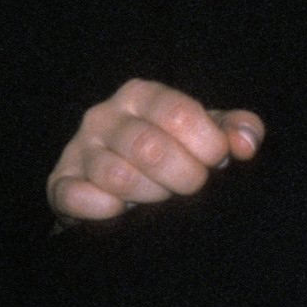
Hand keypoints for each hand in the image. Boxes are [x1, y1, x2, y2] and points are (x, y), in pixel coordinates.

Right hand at [47, 80, 264, 225]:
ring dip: (151, 194)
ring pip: (117, 175)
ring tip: (162, 196)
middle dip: (183, 174)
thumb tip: (247, 144)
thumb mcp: (208, 134)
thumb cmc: (174, 150)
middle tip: (193, 185)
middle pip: (149, 146)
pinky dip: (106, 209)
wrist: (120, 185)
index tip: (217, 161)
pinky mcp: (59, 183)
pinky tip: (124, 211)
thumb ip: (237, 130)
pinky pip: (78, 197)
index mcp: (142, 95)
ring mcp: (78, 149)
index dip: (207, 144)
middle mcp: (104, 116)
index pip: (179, 113)